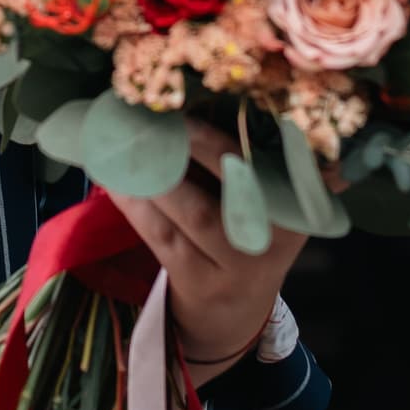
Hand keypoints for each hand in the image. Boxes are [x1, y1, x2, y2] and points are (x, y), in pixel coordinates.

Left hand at [108, 118, 304, 383]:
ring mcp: (238, 261)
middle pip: (235, 179)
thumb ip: (253, 160)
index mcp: (297, 203)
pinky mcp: (199, 280)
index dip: (242, 126)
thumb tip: (206, 94)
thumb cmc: (243, 237)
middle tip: (158, 108)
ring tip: (124, 138)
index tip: (203, 97)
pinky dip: (134, 202)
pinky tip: (112, 178)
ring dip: (155, 171)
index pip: (275, 158)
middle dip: (195, 140)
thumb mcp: (266, 205)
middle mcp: (276, 233)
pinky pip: (161, 233)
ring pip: (193, 209)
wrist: (232, 315)